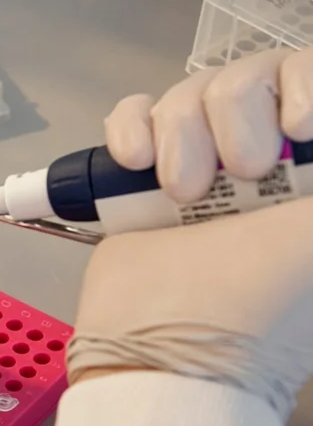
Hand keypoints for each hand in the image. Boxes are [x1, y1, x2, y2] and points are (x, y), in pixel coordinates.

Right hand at [68, 48, 312, 420]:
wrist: (162, 349)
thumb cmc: (258, 300)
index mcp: (310, 173)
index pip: (311, 82)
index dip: (305, 86)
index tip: (299, 127)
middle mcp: (263, 160)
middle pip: (256, 76)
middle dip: (240, 114)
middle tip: (240, 172)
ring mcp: (200, 162)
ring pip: (194, 90)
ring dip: (183, 133)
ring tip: (179, 193)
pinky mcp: (140, 171)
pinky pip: (132, 113)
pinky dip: (129, 128)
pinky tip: (135, 164)